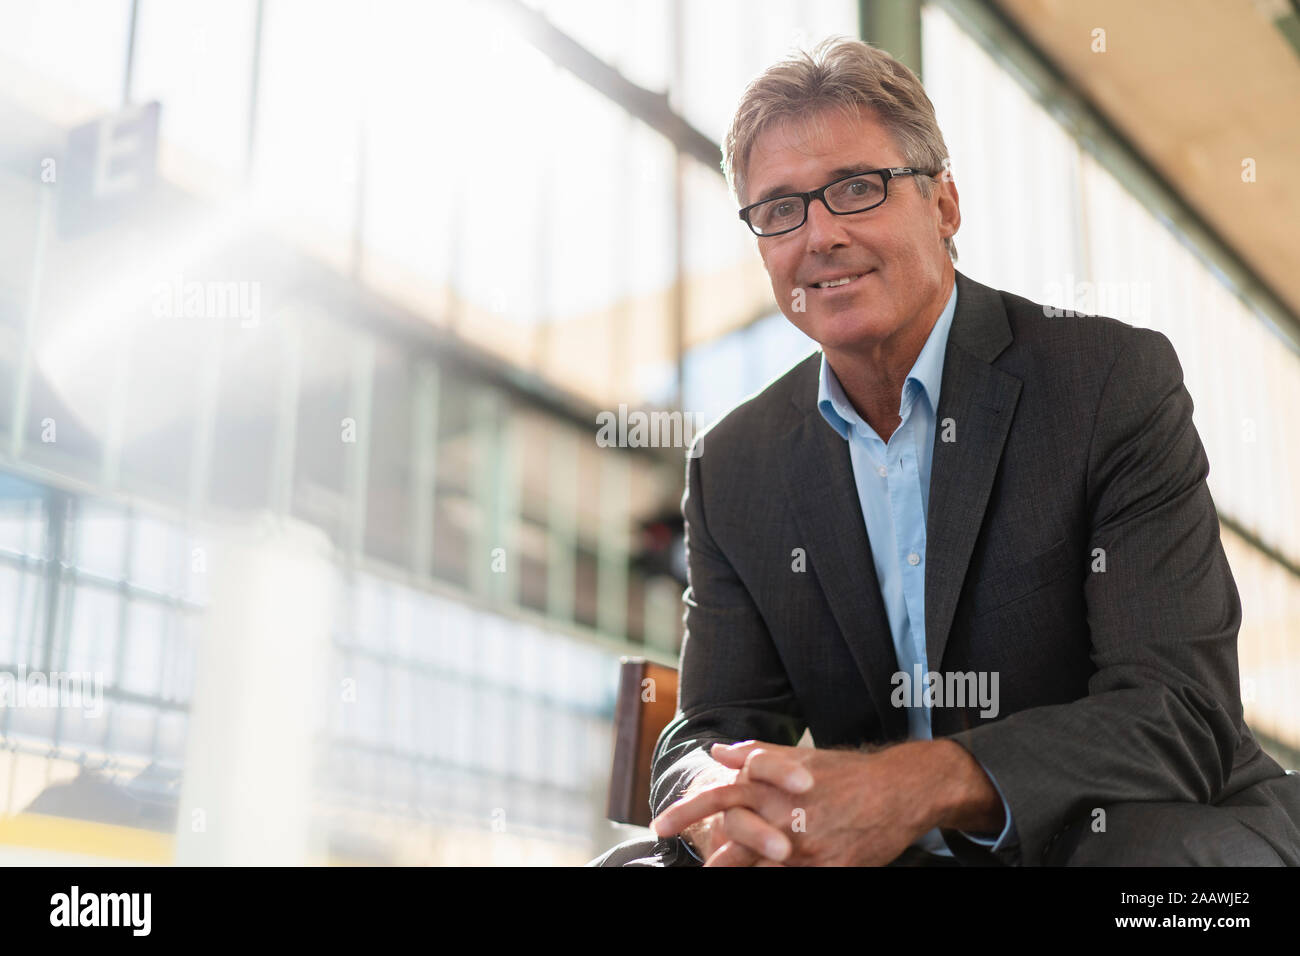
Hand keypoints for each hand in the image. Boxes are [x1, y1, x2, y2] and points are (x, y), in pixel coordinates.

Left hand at [654, 740, 945, 865]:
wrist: (899, 790)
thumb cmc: (846, 773)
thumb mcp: (800, 757)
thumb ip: (756, 754)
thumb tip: (718, 752)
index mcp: (771, 785)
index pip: (719, 797)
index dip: (686, 812)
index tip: (660, 825)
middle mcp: (783, 814)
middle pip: (734, 842)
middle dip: (713, 859)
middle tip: (698, 866)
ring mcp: (806, 845)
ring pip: (760, 866)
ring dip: (740, 870)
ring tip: (718, 872)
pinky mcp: (830, 868)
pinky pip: (796, 878)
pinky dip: (777, 875)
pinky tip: (768, 874)